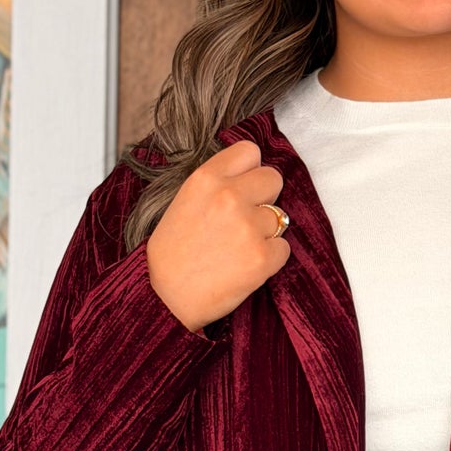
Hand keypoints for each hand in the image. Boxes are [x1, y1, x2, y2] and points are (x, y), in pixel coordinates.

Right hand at [145, 140, 292, 331]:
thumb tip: (248, 175)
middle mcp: (229, 197)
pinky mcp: (263, 257)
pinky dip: (271, 258)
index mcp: (206, 179)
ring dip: (266, 231)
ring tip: (238, 247)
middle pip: (273, 178)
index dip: (250, 170)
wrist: (165, 299)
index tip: (244, 186)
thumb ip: (217, 183)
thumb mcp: (184, 202)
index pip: (249, 151)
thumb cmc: (172, 254)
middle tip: (244, 220)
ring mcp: (249, 226)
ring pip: (280, 215)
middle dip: (264, 198)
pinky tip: (245, 265)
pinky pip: (284, 247)